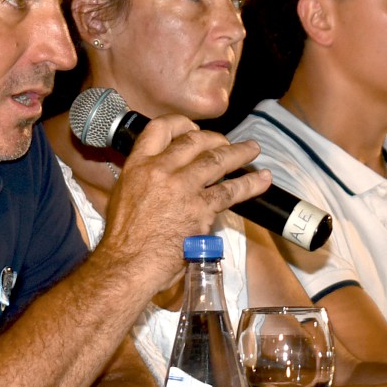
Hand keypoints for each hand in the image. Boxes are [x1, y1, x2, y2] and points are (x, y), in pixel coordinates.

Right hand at [95, 114, 270, 285]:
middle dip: (214, 138)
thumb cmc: (124, 238)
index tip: (192, 127)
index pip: (160, 128)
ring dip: (239, 153)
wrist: (128, 264)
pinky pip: (231, 191)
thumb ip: (144, 179)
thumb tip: (161, 175)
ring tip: (252, 149)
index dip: (180, 123)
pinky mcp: (201, 209)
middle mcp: (161, 170)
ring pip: (217, 160)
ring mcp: (183, 188)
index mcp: (138, 165)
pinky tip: (262, 178)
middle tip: (225, 143)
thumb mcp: (124, 195)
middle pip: (194, 140)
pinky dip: (249, 183)